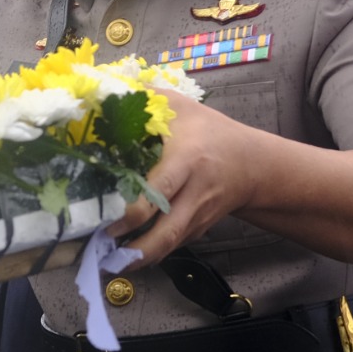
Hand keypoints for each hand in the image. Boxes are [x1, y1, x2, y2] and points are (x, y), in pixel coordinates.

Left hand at [107, 91, 267, 267]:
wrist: (252, 164)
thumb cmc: (209, 131)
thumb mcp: (181, 107)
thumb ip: (144, 97)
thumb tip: (101, 88)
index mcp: (187, 161)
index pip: (161, 189)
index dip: (133, 209)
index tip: (106, 218)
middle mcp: (194, 194)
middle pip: (168, 231)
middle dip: (136, 249)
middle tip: (102, 253)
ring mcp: (198, 216)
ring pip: (170, 245)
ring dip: (140, 259)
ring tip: (109, 263)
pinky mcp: (198, 229)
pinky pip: (173, 245)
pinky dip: (151, 254)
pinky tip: (125, 257)